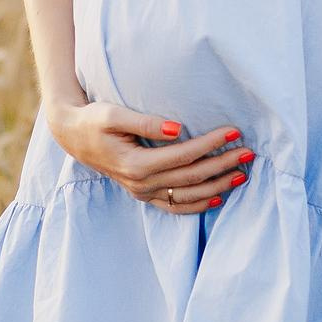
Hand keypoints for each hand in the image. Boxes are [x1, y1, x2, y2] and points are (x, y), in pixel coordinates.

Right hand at [46, 100, 257, 213]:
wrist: (73, 136)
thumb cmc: (94, 120)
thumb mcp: (114, 115)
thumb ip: (147, 122)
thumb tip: (178, 128)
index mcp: (135, 164)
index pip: (183, 154)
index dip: (210, 144)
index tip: (233, 131)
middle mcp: (141, 183)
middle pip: (191, 177)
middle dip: (222, 164)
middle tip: (248, 152)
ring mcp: (142, 193)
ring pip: (188, 196)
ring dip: (217, 186)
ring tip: (242, 174)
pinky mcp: (143, 195)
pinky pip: (176, 206)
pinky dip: (199, 204)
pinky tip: (219, 196)